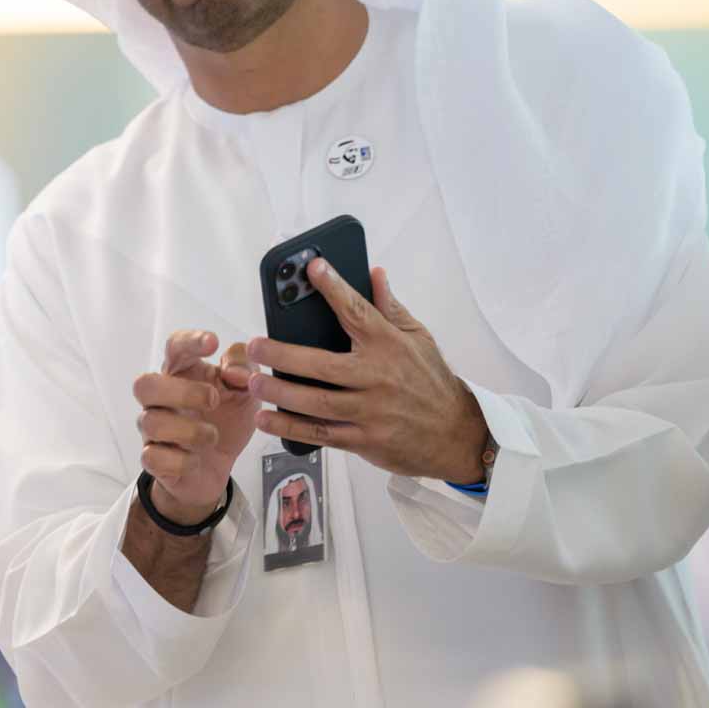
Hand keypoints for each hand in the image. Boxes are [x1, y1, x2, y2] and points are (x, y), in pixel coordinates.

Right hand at [133, 331, 258, 522]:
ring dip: (190, 430)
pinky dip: (181, 460)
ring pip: (151, 423)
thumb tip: (233, 372)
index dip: (190, 342)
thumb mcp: (246, 391)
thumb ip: (245, 369)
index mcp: (182, 374)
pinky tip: (197, 459)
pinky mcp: (154, 460)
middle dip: (181, 391)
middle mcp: (161, 399)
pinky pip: (154, 458)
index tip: (212, 343)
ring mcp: (154, 431)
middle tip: (213, 400)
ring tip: (213, 436)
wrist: (220, 466)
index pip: (175, 348)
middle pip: (145, 384)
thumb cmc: (226, 421)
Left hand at [246, 260, 489, 482]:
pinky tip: (265, 419)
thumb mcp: (419, 338)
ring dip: (280, 393)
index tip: (313, 269)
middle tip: (254, 346)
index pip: (359, 311)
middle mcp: (378, 377)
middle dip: (283, 355)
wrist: (457, 434)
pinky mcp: (365, 440)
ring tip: (252, 381)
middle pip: (322, 365)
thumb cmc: (432, 381)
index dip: (335, 288)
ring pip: (316, 403)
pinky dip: (290, 428)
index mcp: (390, 346)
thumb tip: (374, 273)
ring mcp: (371, 411)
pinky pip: (321, 434)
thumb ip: (391, 307)